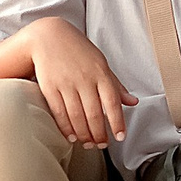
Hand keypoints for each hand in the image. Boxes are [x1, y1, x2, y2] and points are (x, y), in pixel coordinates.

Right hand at [32, 23, 129, 148]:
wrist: (47, 36)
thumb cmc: (77, 50)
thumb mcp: (100, 62)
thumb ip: (116, 85)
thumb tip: (132, 102)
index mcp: (101, 72)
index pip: (113, 103)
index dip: (117, 122)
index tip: (120, 137)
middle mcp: (85, 79)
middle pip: (95, 114)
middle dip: (99, 134)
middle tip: (102, 144)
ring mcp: (66, 83)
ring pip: (77, 117)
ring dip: (84, 135)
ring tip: (88, 144)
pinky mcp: (49, 87)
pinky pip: (59, 113)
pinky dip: (66, 128)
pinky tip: (72, 136)